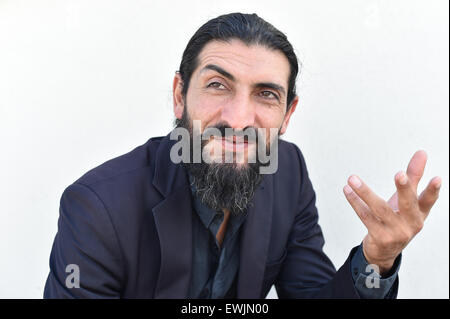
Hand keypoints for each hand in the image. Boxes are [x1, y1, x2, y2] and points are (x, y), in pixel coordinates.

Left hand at [343, 150, 441, 274]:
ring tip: (352, 178)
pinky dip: (355, 202)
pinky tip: (347, 190)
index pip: (428, 200)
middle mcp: (411, 224)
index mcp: (420, 214)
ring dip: (364, 192)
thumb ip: (413, 176)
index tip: (437, 178)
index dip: (433, 190)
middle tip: (400, 174)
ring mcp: (396, 232)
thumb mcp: (407, 200)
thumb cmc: (397, 219)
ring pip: (379, 208)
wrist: (384, 251)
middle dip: (404, 189)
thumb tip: (422, 152)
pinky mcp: (380, 237)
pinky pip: (365, 216)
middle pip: (408, 204)